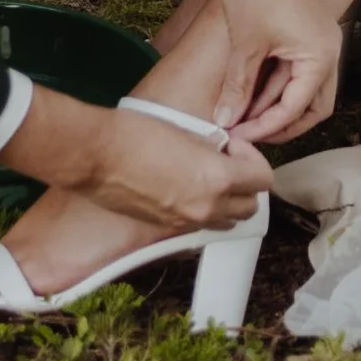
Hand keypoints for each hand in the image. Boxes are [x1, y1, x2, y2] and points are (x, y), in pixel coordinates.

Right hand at [1, 84, 273, 230]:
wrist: (98, 155)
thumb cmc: (138, 132)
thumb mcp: (190, 132)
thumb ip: (214, 150)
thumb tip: (223, 155)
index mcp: (217, 179)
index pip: (263, 179)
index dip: (252, 157)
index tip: (233, 145)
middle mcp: (206, 207)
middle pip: (250, 207)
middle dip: (245, 184)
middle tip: (227, 162)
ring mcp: (185, 221)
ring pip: (227, 221)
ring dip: (227, 202)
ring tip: (208, 178)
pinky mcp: (165, 228)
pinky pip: (199, 225)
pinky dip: (203, 211)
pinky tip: (186, 189)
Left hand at [214, 0, 342, 144]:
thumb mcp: (245, 46)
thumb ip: (238, 88)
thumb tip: (225, 123)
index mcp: (322, 56)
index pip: (297, 109)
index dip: (266, 128)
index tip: (236, 137)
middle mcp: (329, 49)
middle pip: (311, 105)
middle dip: (279, 122)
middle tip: (245, 134)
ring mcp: (318, 39)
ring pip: (302, 87)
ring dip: (273, 102)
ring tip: (239, 112)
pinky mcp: (305, 29)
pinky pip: (295, 68)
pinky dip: (273, 82)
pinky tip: (246, 88)